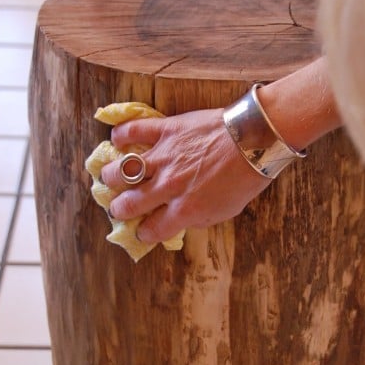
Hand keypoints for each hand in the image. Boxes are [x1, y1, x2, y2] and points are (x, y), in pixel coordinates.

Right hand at [100, 108, 270, 243]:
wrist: (254, 141)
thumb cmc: (244, 179)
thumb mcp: (224, 211)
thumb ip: (197, 218)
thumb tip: (179, 220)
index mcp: (184, 211)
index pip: (151, 229)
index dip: (144, 233)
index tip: (142, 231)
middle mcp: (168, 187)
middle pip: (129, 203)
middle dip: (119, 209)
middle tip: (118, 207)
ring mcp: (164, 158)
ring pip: (122, 170)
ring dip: (111, 177)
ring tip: (110, 177)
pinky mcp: (166, 131)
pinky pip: (134, 131)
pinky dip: (121, 136)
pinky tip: (117, 141)